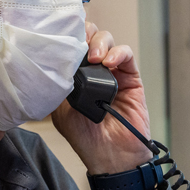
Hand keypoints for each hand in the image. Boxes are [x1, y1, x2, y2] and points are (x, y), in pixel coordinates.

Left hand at [51, 23, 153, 174]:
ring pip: (107, 40)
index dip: (68, 36)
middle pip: (89, 36)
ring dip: (100, 43)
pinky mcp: (131, 78)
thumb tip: (59, 58)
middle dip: (84, 34)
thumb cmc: (86, 138)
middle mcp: (93, 71)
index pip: (71, 46)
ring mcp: (113, 73)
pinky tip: (109, 63)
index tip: (61, 37)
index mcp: (74, 76)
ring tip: (94, 58)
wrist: (111, 156)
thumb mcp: (61, 108)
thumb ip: (61, 83)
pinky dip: (118, 53)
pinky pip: (126, 55)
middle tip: (79, 44)